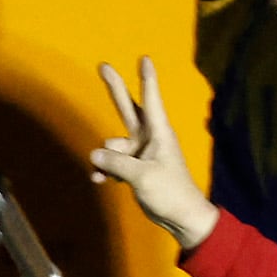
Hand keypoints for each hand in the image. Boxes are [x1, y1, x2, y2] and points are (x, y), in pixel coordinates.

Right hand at [91, 56, 218, 245]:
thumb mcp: (143, 176)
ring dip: (107, 159)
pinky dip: (105, 171)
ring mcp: (140, 152)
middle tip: (102, 65)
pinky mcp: (134, 168)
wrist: (181, 218)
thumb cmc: (171, 192)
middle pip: (127, 107)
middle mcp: (148, 138)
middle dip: (115, 87)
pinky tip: (100, 181)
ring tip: (112, 176)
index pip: (150, 99)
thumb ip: (117, 163)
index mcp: (159, 133)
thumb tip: (95, 156)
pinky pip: (112, 163)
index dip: (146, 79)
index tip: (145, 58)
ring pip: (113, 145)